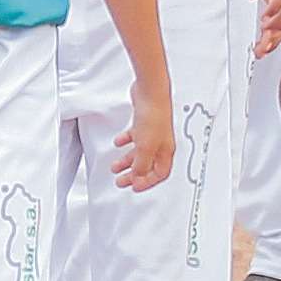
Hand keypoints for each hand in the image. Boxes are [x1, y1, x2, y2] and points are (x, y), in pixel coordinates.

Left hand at [112, 78, 174, 192]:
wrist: (151, 92)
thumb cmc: (154, 116)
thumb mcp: (145, 148)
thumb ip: (141, 165)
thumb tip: (137, 177)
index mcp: (165, 152)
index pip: (160, 174)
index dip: (147, 183)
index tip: (134, 188)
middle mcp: (160, 143)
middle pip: (147, 165)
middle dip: (133, 175)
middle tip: (121, 181)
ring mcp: (152, 132)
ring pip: (139, 152)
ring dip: (126, 160)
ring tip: (115, 166)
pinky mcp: (144, 122)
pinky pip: (134, 136)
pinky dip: (125, 141)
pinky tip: (118, 142)